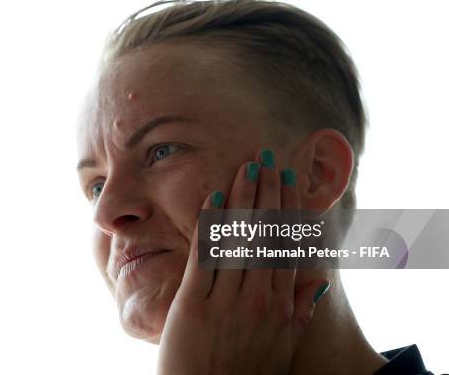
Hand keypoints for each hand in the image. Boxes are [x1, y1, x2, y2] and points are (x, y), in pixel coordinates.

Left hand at [156, 149, 330, 374]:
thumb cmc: (247, 374)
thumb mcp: (285, 346)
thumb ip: (303, 312)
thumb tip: (319, 282)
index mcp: (282, 307)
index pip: (288, 245)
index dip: (289, 210)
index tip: (291, 181)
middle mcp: (260, 300)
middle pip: (266, 235)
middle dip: (268, 194)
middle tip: (268, 160)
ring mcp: (227, 302)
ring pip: (239, 240)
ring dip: (244, 200)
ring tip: (248, 168)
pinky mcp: (194, 306)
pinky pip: (205, 257)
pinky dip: (210, 226)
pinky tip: (214, 199)